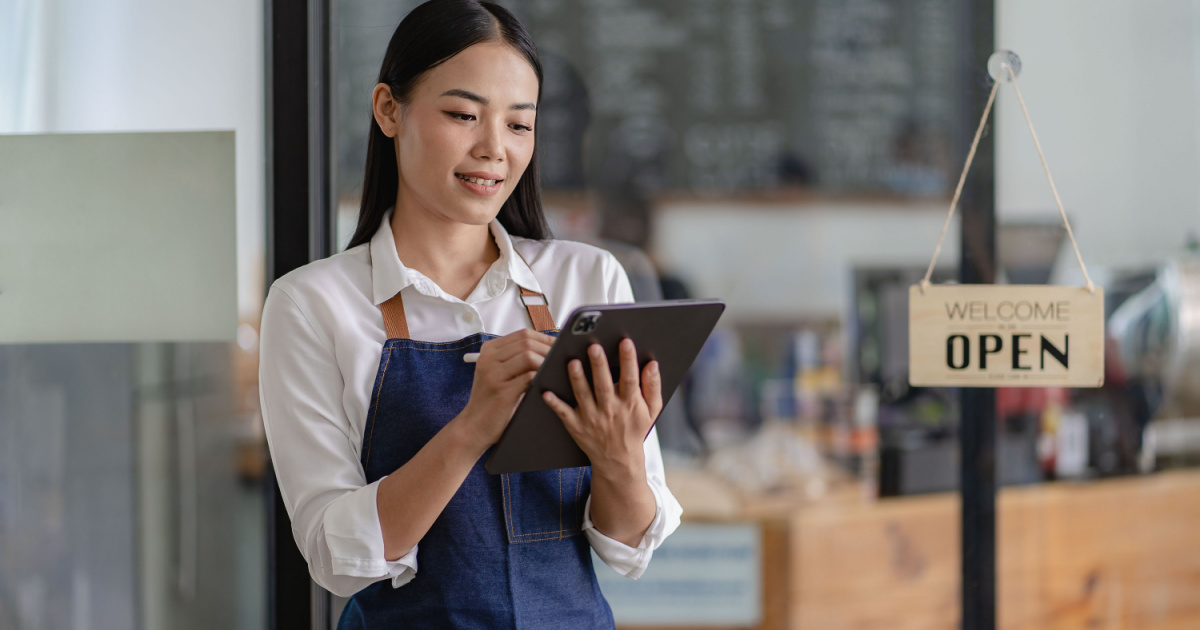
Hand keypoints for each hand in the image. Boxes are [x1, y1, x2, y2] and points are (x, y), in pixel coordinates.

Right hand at [457, 329, 554, 450]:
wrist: (473, 427)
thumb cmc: (491, 400)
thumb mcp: (497, 374)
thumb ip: (515, 360)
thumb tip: (548, 349)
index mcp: (489, 351)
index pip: (523, 335)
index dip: (545, 338)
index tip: (559, 346)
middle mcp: (488, 359)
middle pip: (527, 342)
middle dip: (548, 349)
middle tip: (562, 358)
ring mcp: (493, 374)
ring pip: (528, 356)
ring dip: (546, 362)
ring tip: (555, 370)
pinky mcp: (502, 392)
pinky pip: (529, 377)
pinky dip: (542, 377)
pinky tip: (548, 383)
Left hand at [542, 338, 662, 475]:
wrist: (618, 461)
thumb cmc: (634, 429)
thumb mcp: (651, 410)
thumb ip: (653, 386)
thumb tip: (653, 364)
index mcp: (630, 404)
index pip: (630, 379)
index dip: (628, 360)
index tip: (626, 342)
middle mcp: (610, 410)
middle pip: (604, 385)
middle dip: (599, 365)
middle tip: (593, 347)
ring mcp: (592, 419)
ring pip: (583, 396)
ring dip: (577, 379)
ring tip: (572, 362)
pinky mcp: (576, 426)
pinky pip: (564, 414)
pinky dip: (555, 404)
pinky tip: (547, 392)